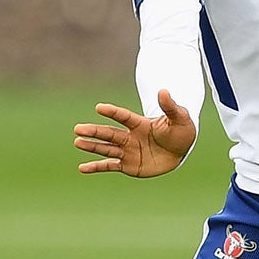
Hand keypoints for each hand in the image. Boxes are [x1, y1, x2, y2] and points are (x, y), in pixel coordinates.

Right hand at [73, 90, 196, 177]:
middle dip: (95, 131)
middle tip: (78, 128)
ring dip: (92, 146)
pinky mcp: (127, 165)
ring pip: (106, 148)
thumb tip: (163, 91)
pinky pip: (109, 166)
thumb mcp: (180, 118)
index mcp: (140, 124)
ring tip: (77, 142)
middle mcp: (130, 137)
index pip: (123, 117)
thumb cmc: (180, 132)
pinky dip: (96, 167)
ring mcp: (127, 151)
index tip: (99, 107)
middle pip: (110, 133)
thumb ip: (170, 106)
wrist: (180, 152)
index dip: (112, 112)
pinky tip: (82, 168)